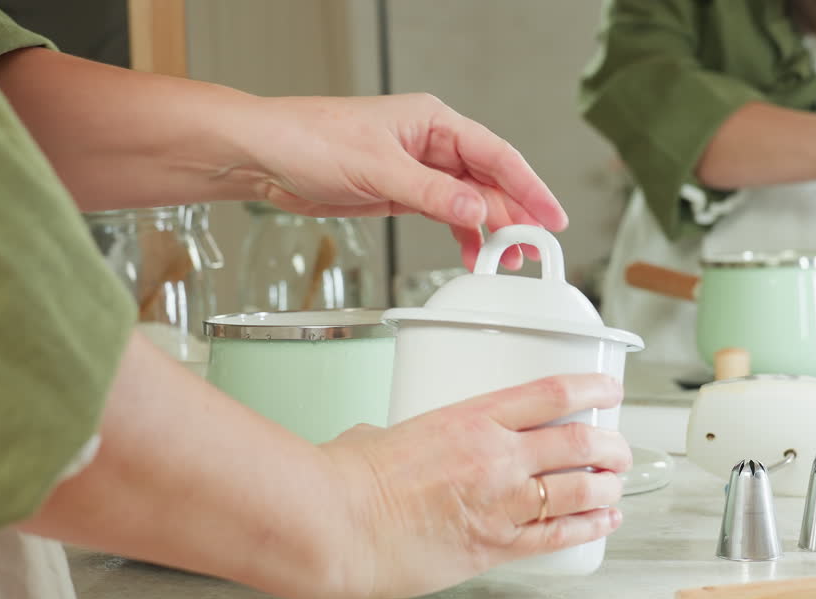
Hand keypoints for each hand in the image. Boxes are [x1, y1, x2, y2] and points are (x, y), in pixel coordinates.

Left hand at [246, 93, 568, 269]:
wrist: (265, 156)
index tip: (551, 217)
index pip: (495, 154)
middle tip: (533, 251)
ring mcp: (416, 170)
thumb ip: (430, 193)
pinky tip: (471, 255)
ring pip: (468, 201)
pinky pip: (443, 215)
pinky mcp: (399, 193)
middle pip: (488, 181)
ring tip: (508, 261)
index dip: (528, 187)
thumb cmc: (310, 139)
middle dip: (513, 215)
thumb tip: (476, 209)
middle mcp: (430, 143)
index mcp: (432, 121)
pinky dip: (460, 235)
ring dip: (489, 230)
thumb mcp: (376, 168)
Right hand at [320, 374, 629, 598]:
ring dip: (609, 488)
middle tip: (619, 449)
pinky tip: (605, 522)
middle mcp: (496, 456)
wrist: (337, 525)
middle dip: (611, 445)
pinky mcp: (496, 547)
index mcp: (470, 417)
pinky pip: (558, 536)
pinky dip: (590, 527)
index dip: (591, 388)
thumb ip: (398, 435)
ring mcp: (500, 503)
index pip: (550, 393)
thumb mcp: (378, 434)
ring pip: (582, 489)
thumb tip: (384, 440)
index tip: (609, 389)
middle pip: (580, 442)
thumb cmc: (346, 478)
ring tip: (617, 486)